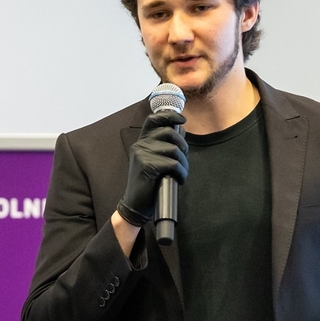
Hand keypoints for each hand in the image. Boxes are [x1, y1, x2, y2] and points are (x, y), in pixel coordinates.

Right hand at [116, 110, 187, 226]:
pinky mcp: (147, 166)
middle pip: (169, 133)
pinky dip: (181, 172)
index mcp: (142, 142)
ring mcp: (142, 154)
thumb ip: (164, 145)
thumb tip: (181, 130)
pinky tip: (178, 179)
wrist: (136, 205)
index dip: (169, 115)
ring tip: (181, 173)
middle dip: (183, 146)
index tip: (182, 120)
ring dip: (183, 163)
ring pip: (174, 149)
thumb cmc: (148, 184)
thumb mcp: (154, 160)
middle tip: (184, 160)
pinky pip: (173, 164)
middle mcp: (140, 145)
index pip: (154, 119)